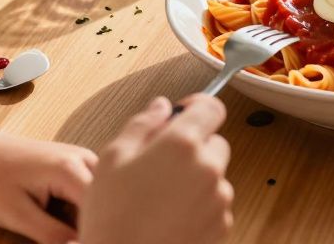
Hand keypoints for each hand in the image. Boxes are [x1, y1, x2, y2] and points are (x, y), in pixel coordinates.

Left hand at [0, 128, 97, 243]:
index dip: (93, 233)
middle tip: (61, 236)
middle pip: (106, 202)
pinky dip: (82, 208)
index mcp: (71, 170)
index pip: (102, 211)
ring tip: (55, 225)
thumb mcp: (17, 216)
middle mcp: (84, 159)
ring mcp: (82, 158)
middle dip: (94, 224)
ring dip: (89, 216)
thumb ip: (53, 236)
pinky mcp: (76, 163)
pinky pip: (92, 189)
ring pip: (101, 196)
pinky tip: (63, 217)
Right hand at [82, 96, 232, 243]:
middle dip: (193, 147)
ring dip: (196, 177)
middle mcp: (208, 169)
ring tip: (160, 197)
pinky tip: (170, 215)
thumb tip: (161, 106)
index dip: (197, 107)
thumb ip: (142, 124)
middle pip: (214, 143)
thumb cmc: (112, 217)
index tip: (184, 113)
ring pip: (215, 175)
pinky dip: (200, 204)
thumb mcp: (112, 159)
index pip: (211, 108)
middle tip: (160, 164)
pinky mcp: (221, 226)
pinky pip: (216, 203)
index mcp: (182, 144)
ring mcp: (218, 199)